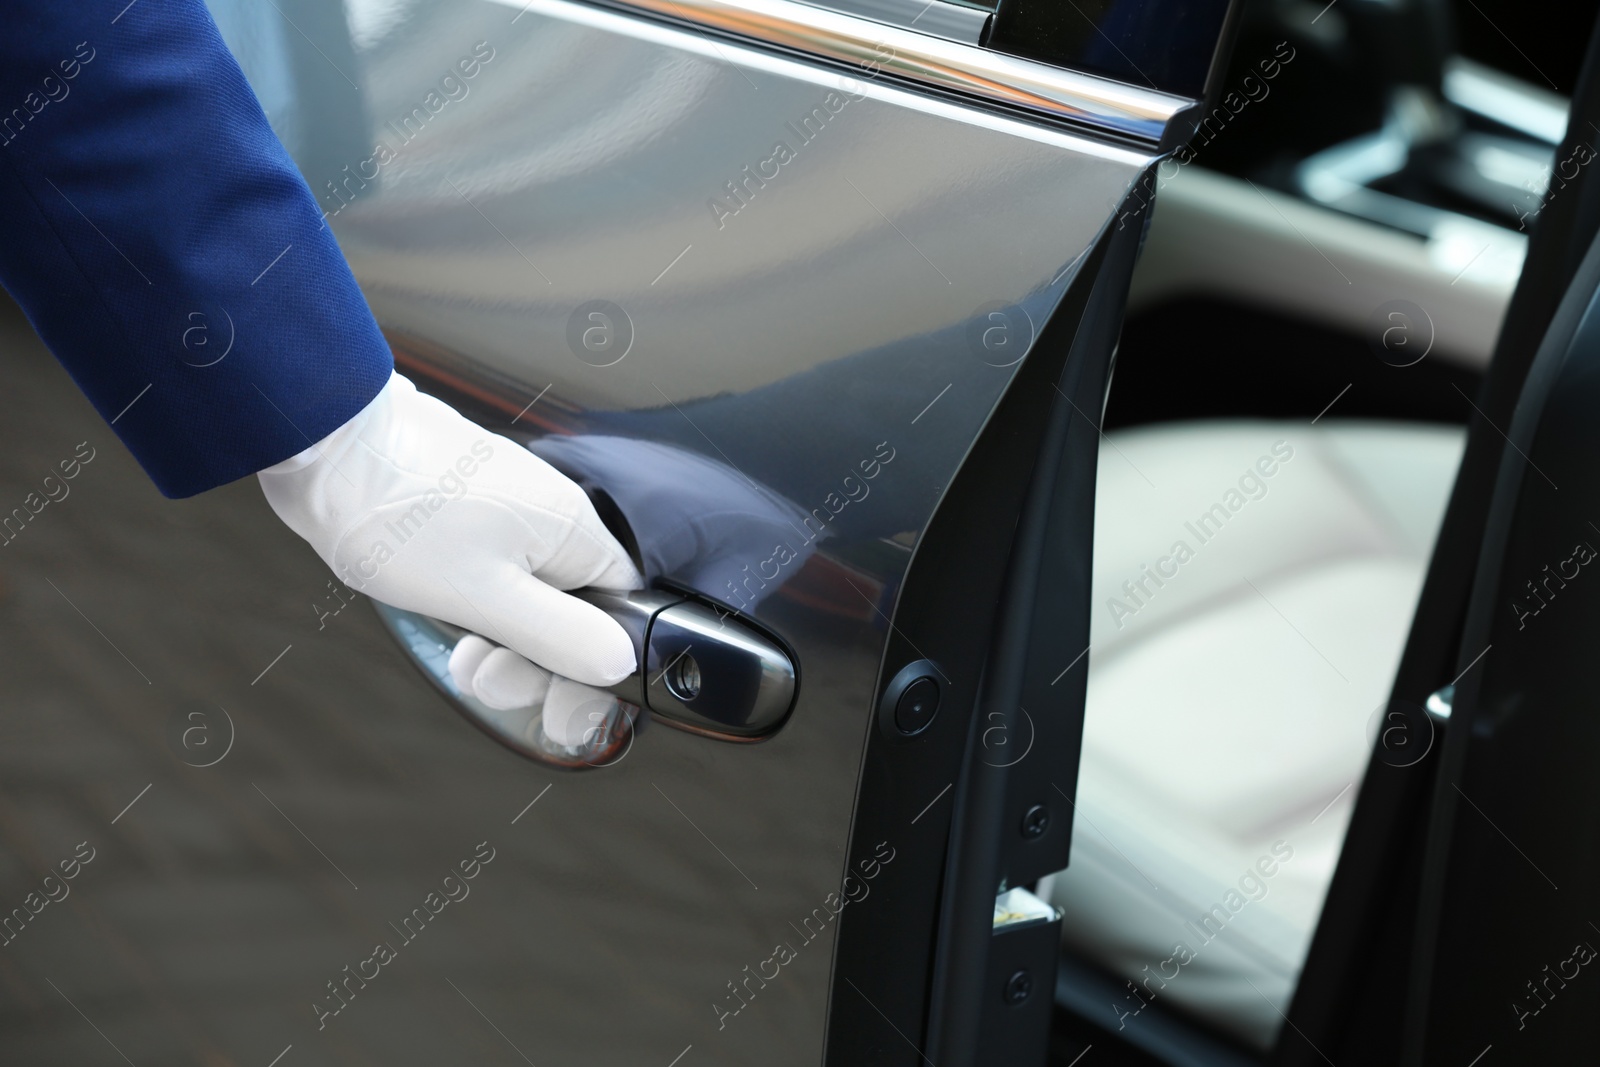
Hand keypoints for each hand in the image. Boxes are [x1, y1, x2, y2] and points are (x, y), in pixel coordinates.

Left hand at [258, 371, 642, 730]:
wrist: (325, 440)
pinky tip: (443, 620)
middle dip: (531, 659)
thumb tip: (621, 663)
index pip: (623, 611)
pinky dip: (475, 606)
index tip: (553, 700)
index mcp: (573, 532)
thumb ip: (559, 633)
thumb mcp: (483, 594)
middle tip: (483, 675)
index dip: (591, 664)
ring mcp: (511, 510)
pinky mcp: (472, 509)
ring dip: (497, 639)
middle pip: (573, 611)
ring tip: (457, 653)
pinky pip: (496, 573)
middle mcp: (552, 516)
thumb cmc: (398, 513)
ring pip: (529, 596)